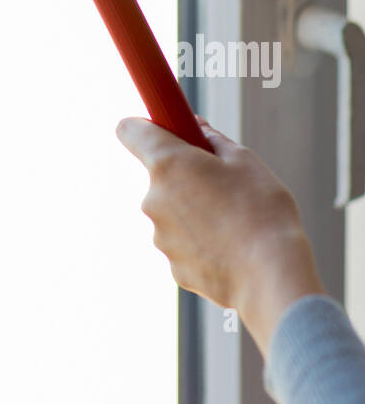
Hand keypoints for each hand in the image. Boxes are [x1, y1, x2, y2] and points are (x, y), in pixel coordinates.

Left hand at [116, 114, 324, 356]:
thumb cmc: (262, 211)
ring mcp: (160, 237)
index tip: (167, 131)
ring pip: (173, 211)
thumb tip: (195, 126)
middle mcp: (153, 199)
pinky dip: (201, 241)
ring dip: (193, 209)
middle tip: (222, 182)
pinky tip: (231, 247)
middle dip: (185, 174)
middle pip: (159, 175)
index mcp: (167, 164)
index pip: (131, 130)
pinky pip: (184, 243)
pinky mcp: (173, 268)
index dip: (146, 126)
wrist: (272, 277)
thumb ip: (211, 139)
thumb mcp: (244, 160)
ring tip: (234, 220)